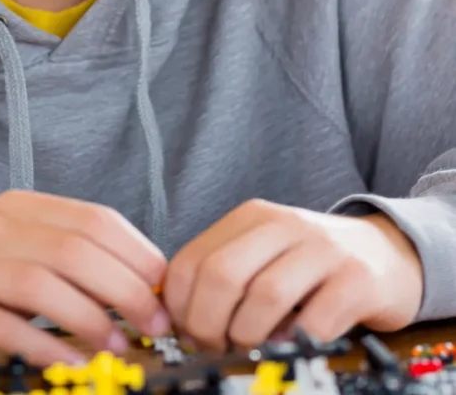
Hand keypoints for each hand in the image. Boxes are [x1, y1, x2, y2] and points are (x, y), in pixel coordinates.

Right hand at [0, 190, 168, 366]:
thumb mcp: (20, 251)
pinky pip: (8, 326)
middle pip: (75, 249)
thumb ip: (71, 259)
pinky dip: (50, 346)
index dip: (137, 253)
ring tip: (119, 348)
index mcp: (21, 206)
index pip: (94, 218)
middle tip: (154, 324)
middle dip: (125, 289)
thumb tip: (144, 286)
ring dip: (92, 319)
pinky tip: (76, 364)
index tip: (165, 289)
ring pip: (44, 284)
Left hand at [163, 199, 422, 350]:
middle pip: (222, 274)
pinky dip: (293, 344)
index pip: (193, 259)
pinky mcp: (356, 279)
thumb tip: (180, 321)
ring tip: (250, 350)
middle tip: (214, 348)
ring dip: (248, 337)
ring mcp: (322, 249)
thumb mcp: (264, 254)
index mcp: (252, 217)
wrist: (386, 254)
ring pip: (265, 296)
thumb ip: (226, 275)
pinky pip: (314, 321)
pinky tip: (290, 347)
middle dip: (207, 324)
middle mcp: (284, 224)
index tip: (186, 334)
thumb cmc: (312, 265)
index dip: (180, 306)